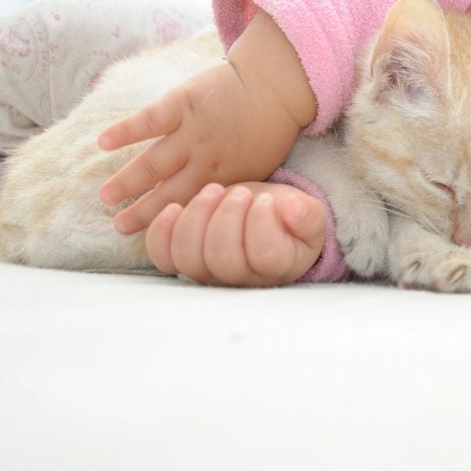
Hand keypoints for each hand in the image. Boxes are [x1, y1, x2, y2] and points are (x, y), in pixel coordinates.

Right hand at [98, 62, 300, 233]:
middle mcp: (206, 160)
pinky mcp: (183, 103)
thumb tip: (212, 207)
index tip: (150, 237)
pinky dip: (126, 131)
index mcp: (226, 179)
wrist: (275, 84)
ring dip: (128, 180)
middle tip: (117, 226)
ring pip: (154, 163)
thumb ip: (232, 185)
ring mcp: (192, 132)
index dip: (170, 223)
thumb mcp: (259, 166)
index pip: (192, 208)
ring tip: (105, 196)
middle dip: (142, 211)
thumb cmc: (270, 126)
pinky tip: (103, 143)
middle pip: (168, 193)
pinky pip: (150, 120)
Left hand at [146, 182, 325, 286]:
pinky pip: (164, 256)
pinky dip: (162, 232)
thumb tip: (292, 208)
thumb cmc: (287, 218)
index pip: (266, 256)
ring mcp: (207, 272)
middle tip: (241, 193)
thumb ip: (308, 215)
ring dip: (197, 218)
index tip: (266, 200)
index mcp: (277, 268)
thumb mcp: (308, 214)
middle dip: (228, 218)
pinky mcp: (182, 260)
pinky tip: (174, 208)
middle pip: (224, 259)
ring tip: (214, 191)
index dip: (262, 223)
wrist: (264, 218)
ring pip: (190, 257)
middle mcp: (240, 279)